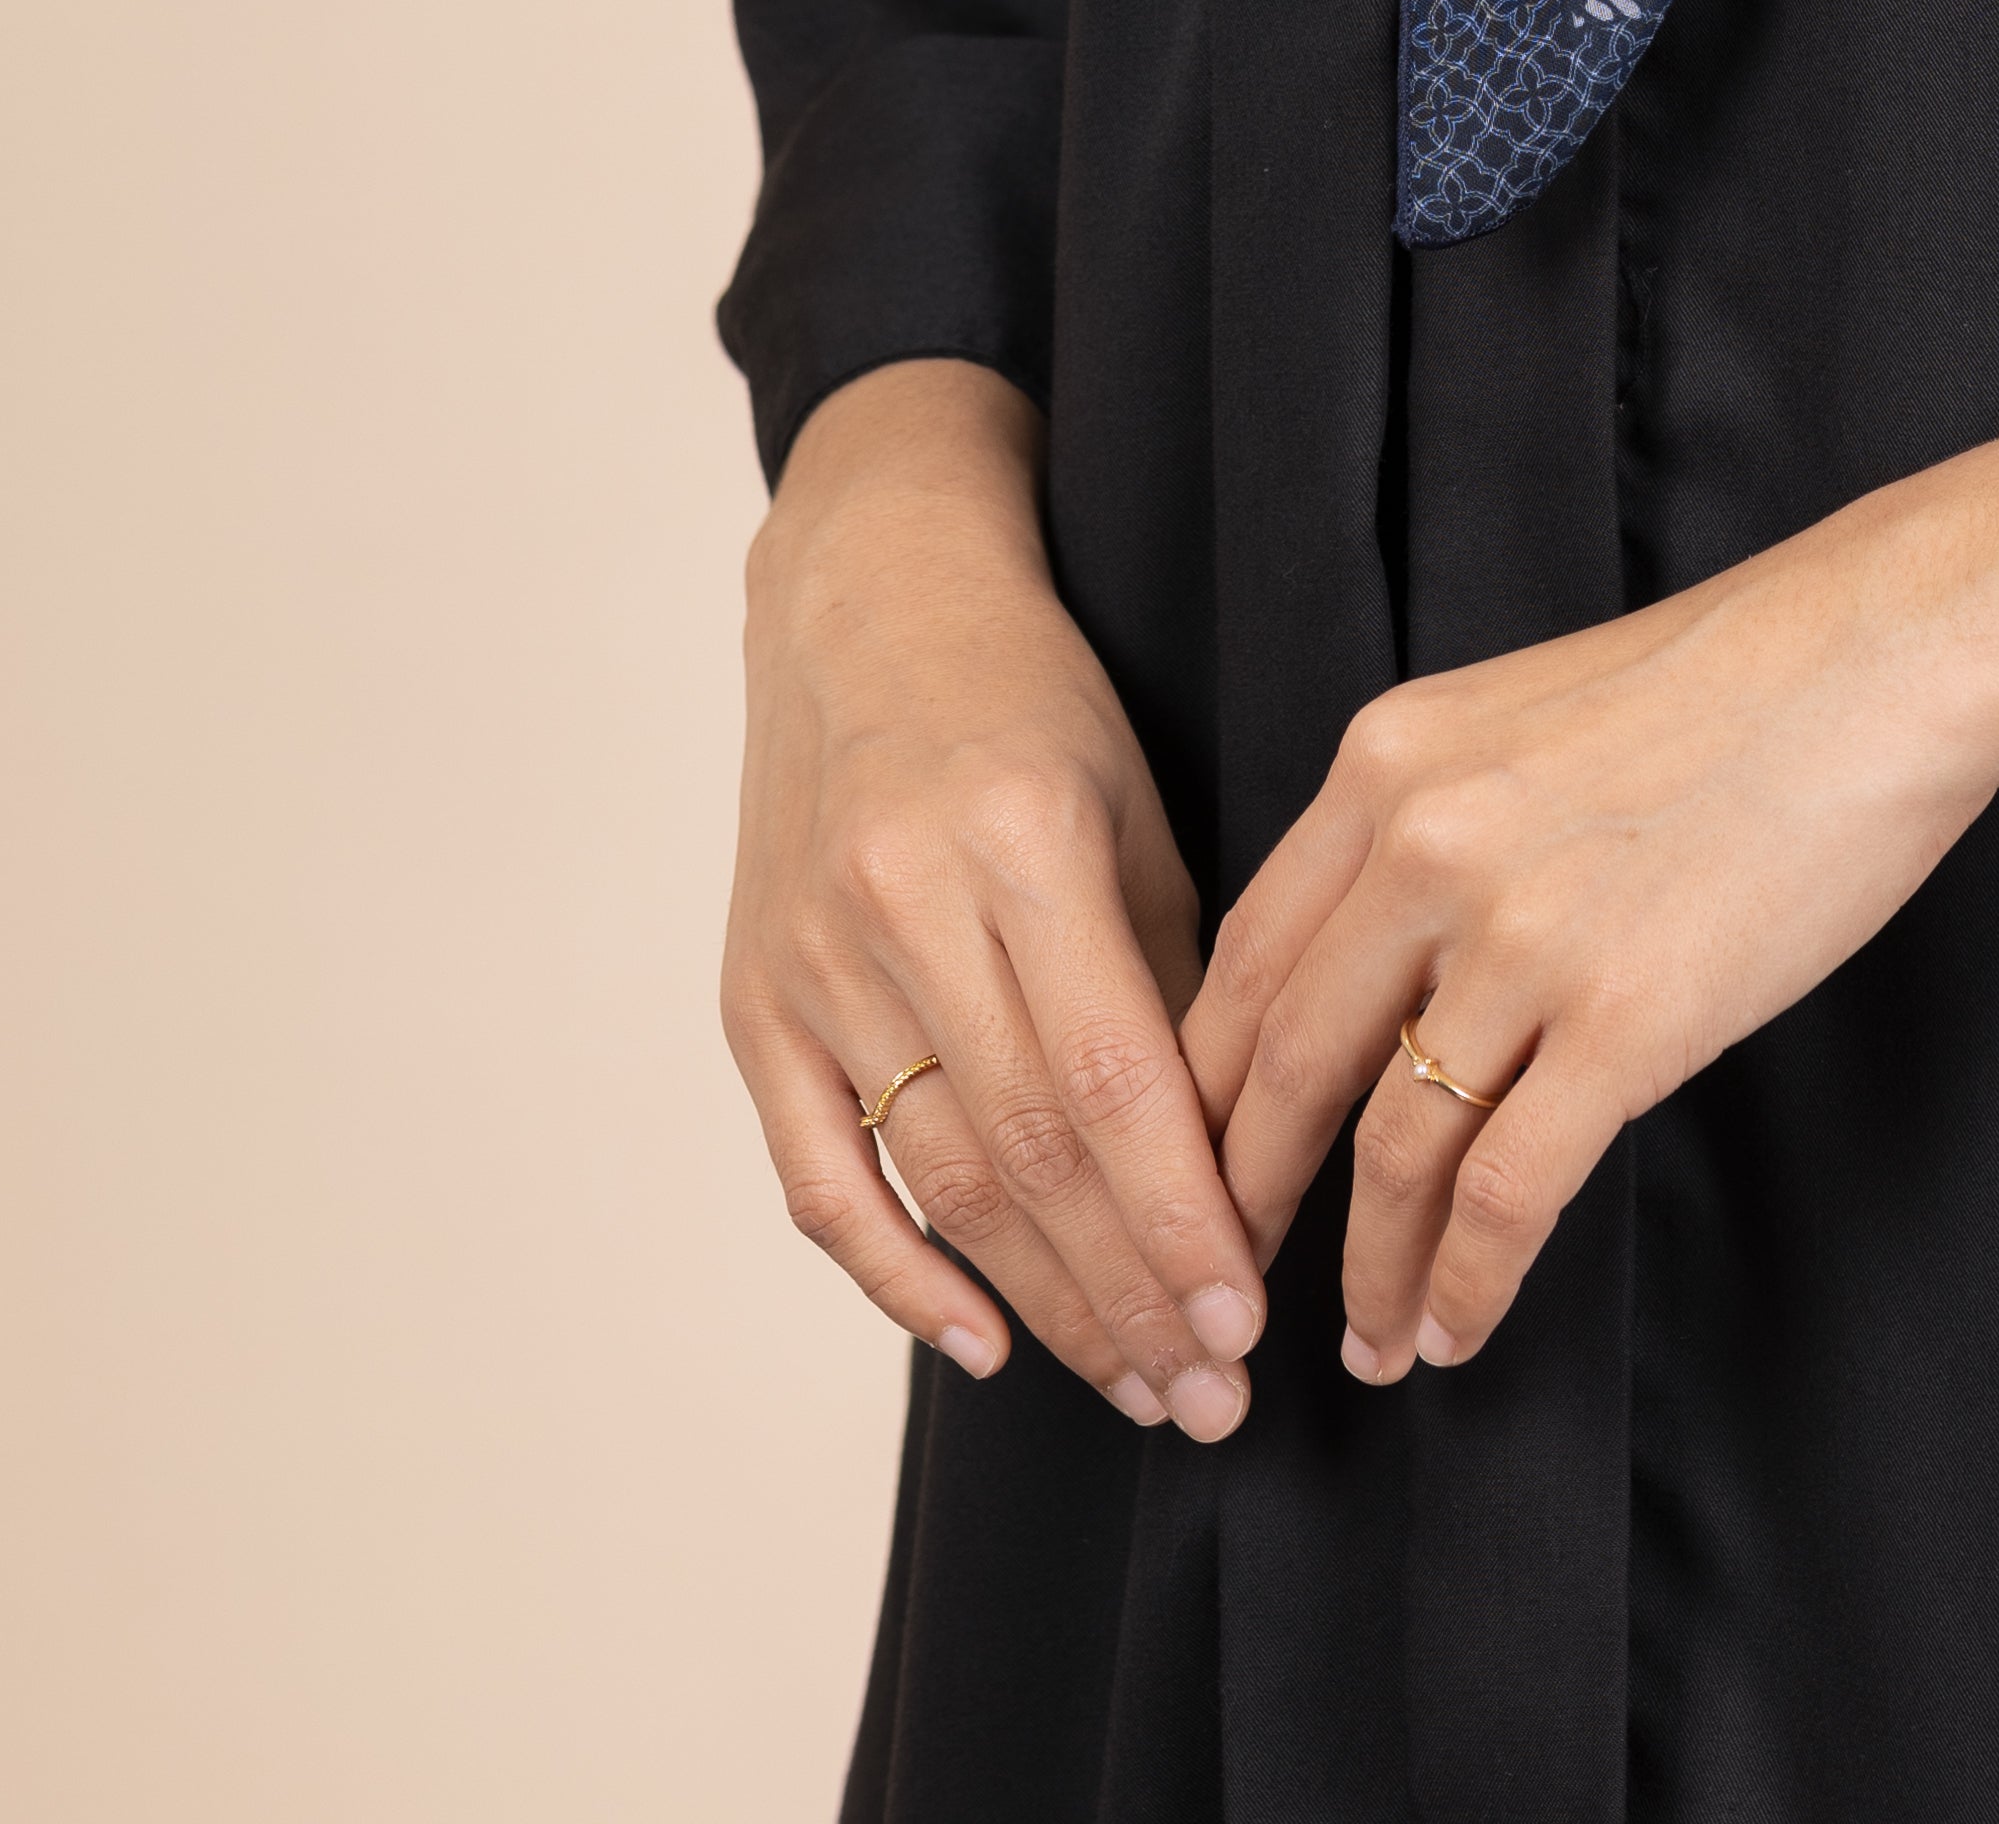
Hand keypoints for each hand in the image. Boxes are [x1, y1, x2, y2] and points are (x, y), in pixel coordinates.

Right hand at [721, 358, 1262, 1440]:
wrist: (868, 602)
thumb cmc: (1033, 701)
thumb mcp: (1134, 803)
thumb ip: (1176, 976)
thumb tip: (1234, 1166)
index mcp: (1021, 839)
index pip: (1114, 1081)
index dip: (1182, 1219)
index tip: (1248, 1322)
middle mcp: (904, 904)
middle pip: (1031, 1155)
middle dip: (1131, 1294)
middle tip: (1210, 1396)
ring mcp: (811, 961)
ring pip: (941, 1182)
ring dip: (1045, 1307)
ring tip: (1134, 1387)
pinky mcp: (751, 1001)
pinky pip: (820, 1177)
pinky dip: (895, 1276)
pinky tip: (977, 1340)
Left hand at [1183, 359, 1998, 1385]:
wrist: (1881, 659)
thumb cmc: (1726, 685)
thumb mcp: (1516, 718)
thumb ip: (1423, 827)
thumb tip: (1369, 970)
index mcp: (1385, 765)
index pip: (1242, 964)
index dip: (1206, 1094)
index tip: (1194, 1172)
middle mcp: (1424, 848)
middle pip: (1286, 1069)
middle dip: (1247, 1206)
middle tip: (1235, 1288)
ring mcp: (1522, 938)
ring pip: (1392, 1149)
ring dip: (1371, 1269)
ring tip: (1373, 1341)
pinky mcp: (1626, 1020)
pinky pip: (1508, 1194)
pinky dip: (1468, 1282)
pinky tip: (1459, 1326)